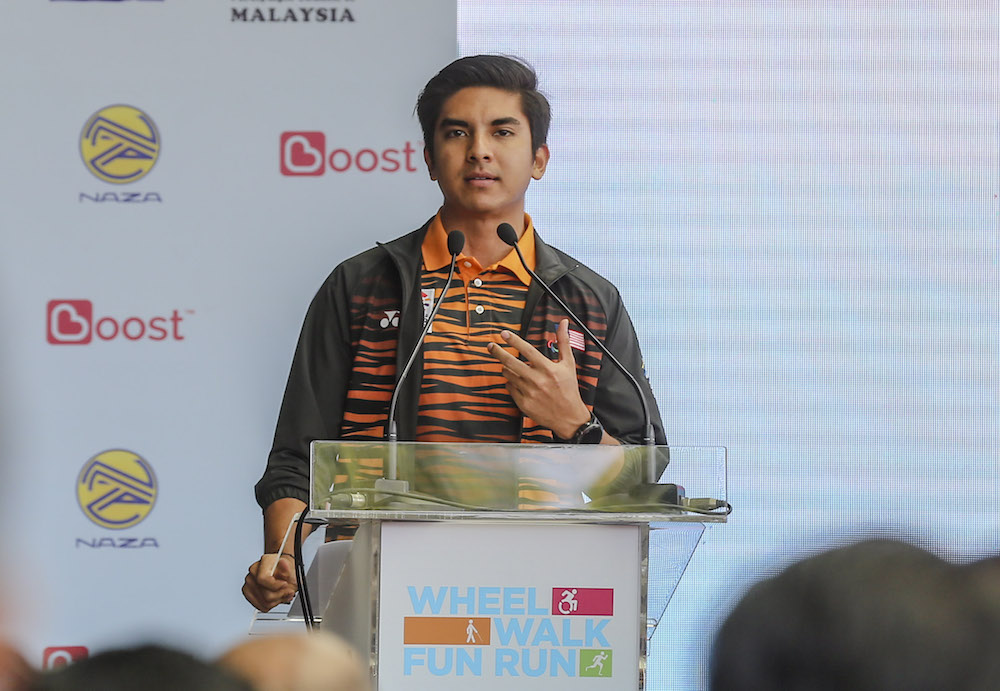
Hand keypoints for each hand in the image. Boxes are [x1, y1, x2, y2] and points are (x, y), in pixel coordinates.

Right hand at [242, 553, 297, 611]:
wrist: (283, 572)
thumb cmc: (287, 570)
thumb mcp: (293, 569)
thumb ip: (288, 568)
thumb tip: (283, 563)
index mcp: (265, 561)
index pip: (262, 578)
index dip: (276, 586)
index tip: (285, 585)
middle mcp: (254, 570)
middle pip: (266, 594)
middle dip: (281, 595)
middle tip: (289, 591)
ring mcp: (249, 582)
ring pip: (264, 602)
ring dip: (277, 601)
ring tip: (284, 594)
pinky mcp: (248, 592)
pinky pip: (261, 606)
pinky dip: (271, 604)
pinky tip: (277, 597)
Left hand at [486, 318, 590, 438]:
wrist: (568, 417)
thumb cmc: (569, 389)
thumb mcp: (568, 364)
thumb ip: (563, 341)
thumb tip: (562, 323)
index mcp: (548, 369)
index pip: (527, 350)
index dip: (514, 340)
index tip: (504, 333)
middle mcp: (537, 380)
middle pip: (510, 362)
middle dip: (498, 352)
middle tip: (491, 346)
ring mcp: (529, 392)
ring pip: (508, 374)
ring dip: (507, 368)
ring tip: (512, 367)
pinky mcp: (523, 403)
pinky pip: (509, 387)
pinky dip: (511, 382)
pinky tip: (518, 382)